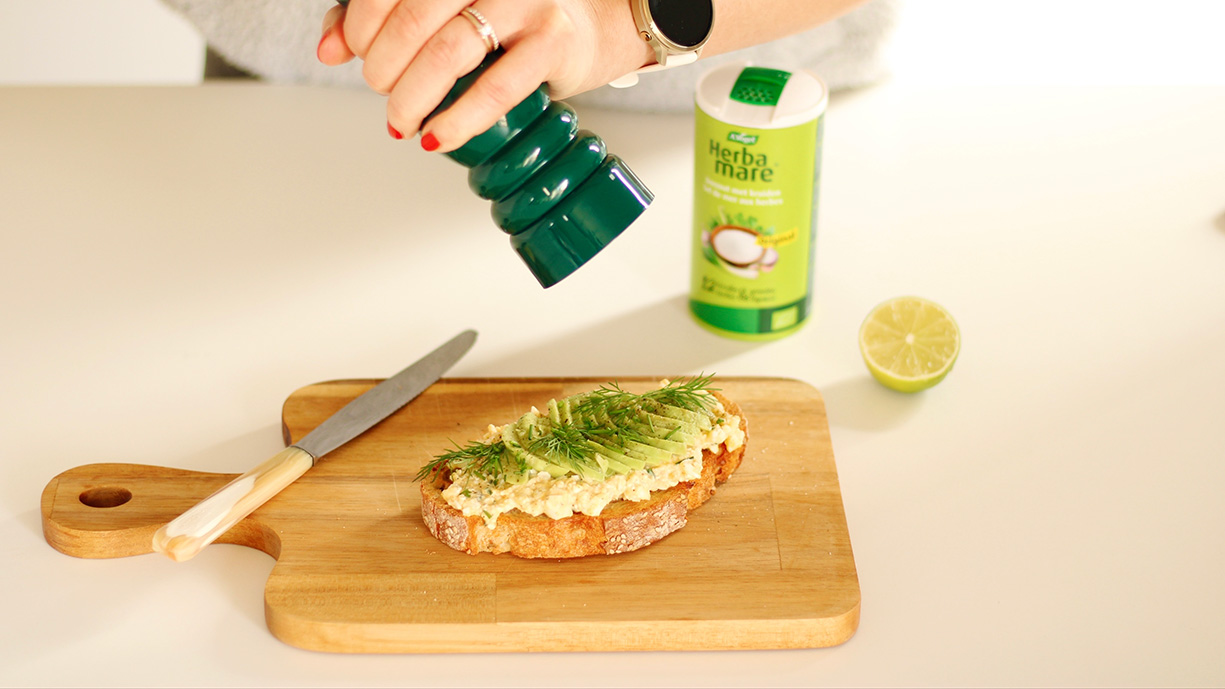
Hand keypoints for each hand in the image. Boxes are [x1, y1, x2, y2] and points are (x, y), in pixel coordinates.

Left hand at [316, 0, 651, 151]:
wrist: (596, 23)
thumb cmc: (513, 17)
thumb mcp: (448, 8)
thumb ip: (383, 16)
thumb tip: (328, 47)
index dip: (359, 22)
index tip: (352, 52)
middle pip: (414, 16)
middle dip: (382, 64)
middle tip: (381, 89)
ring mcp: (526, 2)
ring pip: (449, 51)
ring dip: (412, 96)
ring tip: (401, 121)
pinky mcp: (553, 42)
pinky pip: (496, 88)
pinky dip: (458, 119)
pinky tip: (437, 136)